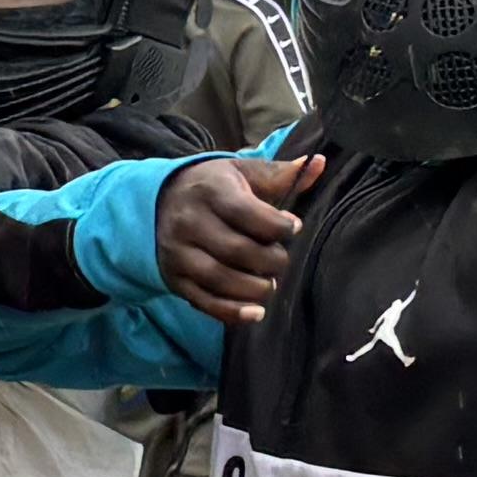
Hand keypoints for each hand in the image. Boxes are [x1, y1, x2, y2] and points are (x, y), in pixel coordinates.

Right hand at [161, 152, 320, 323]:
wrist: (160, 200)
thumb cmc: (215, 187)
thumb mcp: (243, 172)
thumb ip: (281, 174)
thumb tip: (317, 164)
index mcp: (210, 190)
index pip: (247, 213)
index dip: (277, 226)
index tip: (293, 228)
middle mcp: (188, 221)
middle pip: (237, 250)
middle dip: (271, 261)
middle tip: (281, 260)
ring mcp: (178, 252)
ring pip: (220, 279)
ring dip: (255, 288)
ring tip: (270, 283)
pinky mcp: (173, 278)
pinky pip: (203, 301)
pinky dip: (232, 312)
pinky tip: (256, 312)